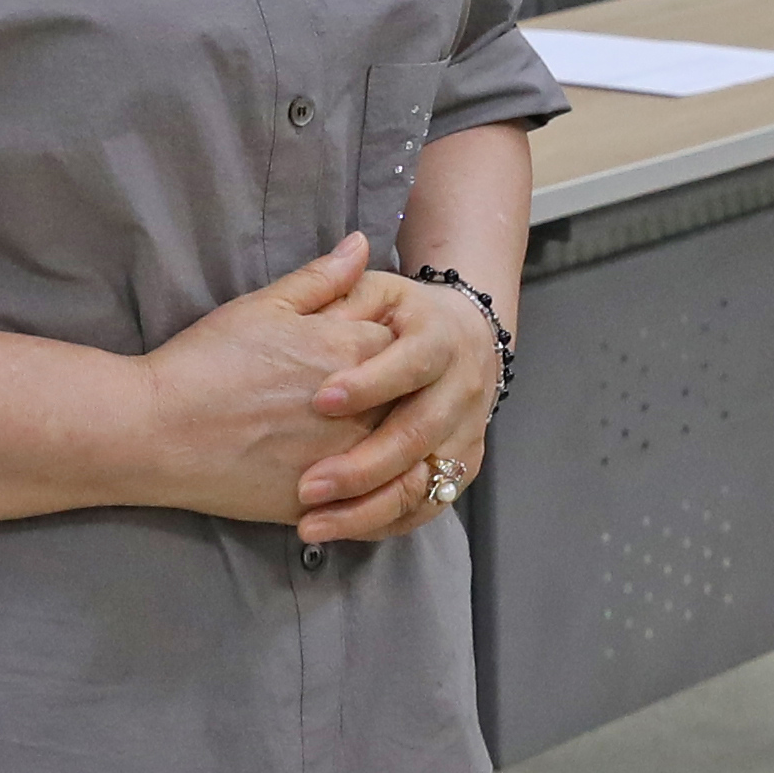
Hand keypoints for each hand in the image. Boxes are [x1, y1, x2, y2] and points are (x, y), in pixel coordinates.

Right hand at [131, 237, 398, 522]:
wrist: (155, 432)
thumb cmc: (205, 363)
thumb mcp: (262, 306)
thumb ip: (321, 278)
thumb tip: (361, 243)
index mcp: (350, 350)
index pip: (407, 346)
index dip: (390, 348)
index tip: (372, 354)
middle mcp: (362, 407)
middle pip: (410, 401)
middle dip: (399, 398)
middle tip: (374, 400)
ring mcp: (347, 458)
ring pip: (397, 455)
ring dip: (390, 447)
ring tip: (356, 439)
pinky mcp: (327, 502)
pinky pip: (372, 500)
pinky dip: (372, 491)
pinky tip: (350, 478)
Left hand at [289, 266, 506, 546]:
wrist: (467, 341)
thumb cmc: (403, 317)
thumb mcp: (376, 291)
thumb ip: (346, 278)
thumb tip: (349, 244)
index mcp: (440, 338)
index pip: (412, 363)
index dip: (370, 383)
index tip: (320, 400)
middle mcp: (462, 390)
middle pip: (419, 434)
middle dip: (363, 464)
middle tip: (307, 485)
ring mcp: (466, 434)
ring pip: (424, 483)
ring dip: (367, 508)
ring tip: (311, 522)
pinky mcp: (461, 469)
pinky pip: (424, 507)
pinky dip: (381, 523)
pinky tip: (335, 528)